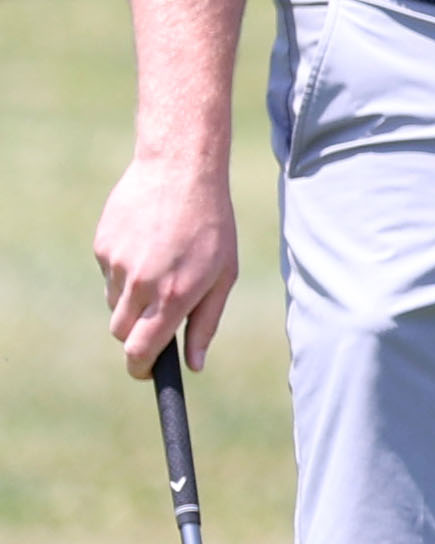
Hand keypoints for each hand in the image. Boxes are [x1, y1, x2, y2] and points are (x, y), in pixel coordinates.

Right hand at [97, 154, 238, 377]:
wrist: (180, 172)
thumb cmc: (212, 227)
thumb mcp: (223, 276)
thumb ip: (205, 324)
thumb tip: (194, 364)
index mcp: (173, 296)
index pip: (140, 351)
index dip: (141, 368)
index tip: (147, 371)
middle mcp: (140, 284)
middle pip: (122, 333)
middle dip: (137, 335)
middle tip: (159, 319)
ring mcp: (116, 265)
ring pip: (116, 303)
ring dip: (133, 299)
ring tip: (162, 267)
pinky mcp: (102, 246)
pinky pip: (109, 274)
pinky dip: (125, 270)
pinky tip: (148, 245)